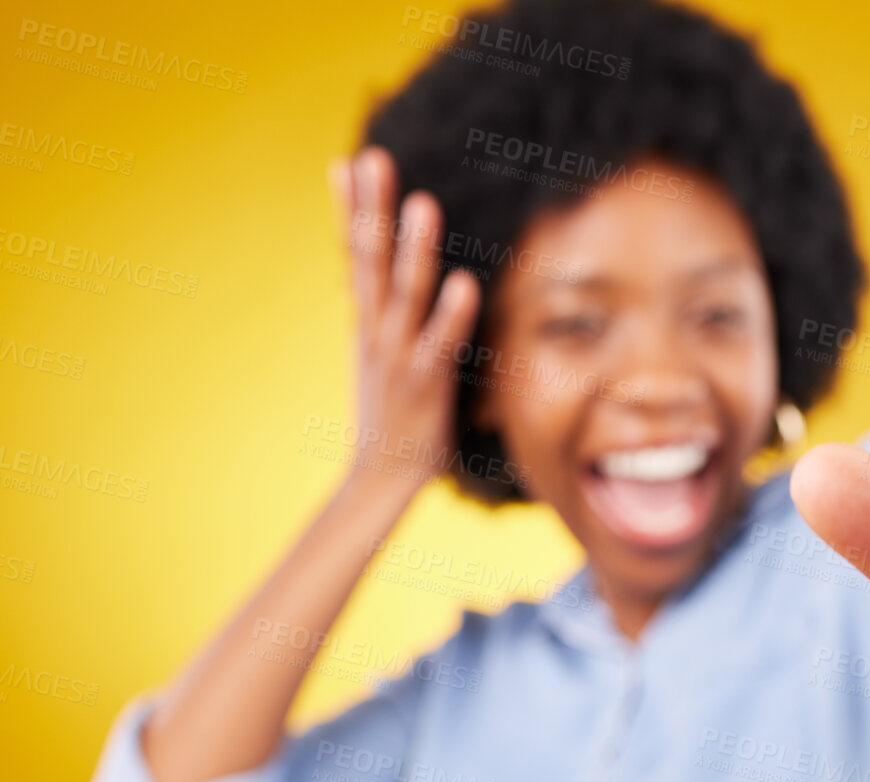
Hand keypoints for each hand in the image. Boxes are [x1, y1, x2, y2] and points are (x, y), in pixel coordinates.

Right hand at [327, 146, 480, 494]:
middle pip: (369, 259)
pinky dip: (452, 313)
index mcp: (366, 320)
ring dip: (413, 248)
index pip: (353, 254)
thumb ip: (383, 313)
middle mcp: (376, 330)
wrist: (380, 478)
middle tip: (374, 157)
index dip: (348, 208)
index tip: (347, 160)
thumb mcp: (378, 353)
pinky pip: (440, 342)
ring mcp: (398, 355)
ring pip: (404, 292)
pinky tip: (463, 282)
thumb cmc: (391, 413)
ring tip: (424, 204)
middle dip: (370, 207)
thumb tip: (383, 278)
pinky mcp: (426, 384)